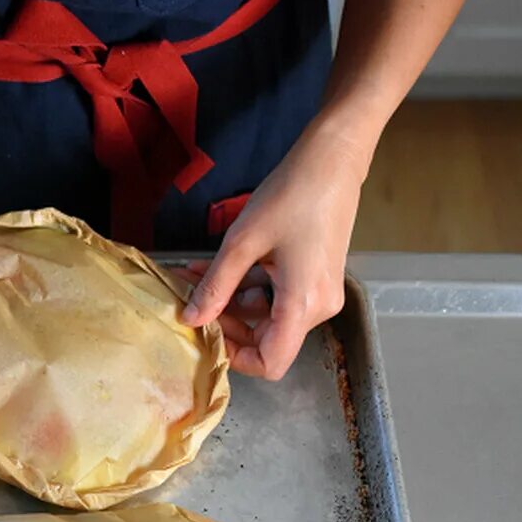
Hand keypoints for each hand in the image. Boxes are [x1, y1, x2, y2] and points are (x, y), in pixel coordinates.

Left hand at [180, 122, 370, 379]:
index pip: (271, 363)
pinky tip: (215, 269)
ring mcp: (319, 293)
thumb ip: (216, 286)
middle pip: (266, 340)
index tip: (205, 334)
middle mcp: (318, 308)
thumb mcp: (243, 242)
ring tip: (193, 279)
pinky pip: (277, 297)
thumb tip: (190, 319)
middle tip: (189, 302)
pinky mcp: (315, 278)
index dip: (235, 357)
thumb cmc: (292, 195)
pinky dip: (246, 287)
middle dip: (224, 324)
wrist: (332, 159)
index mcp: (303, 305)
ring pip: (267, 317)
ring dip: (229, 302)